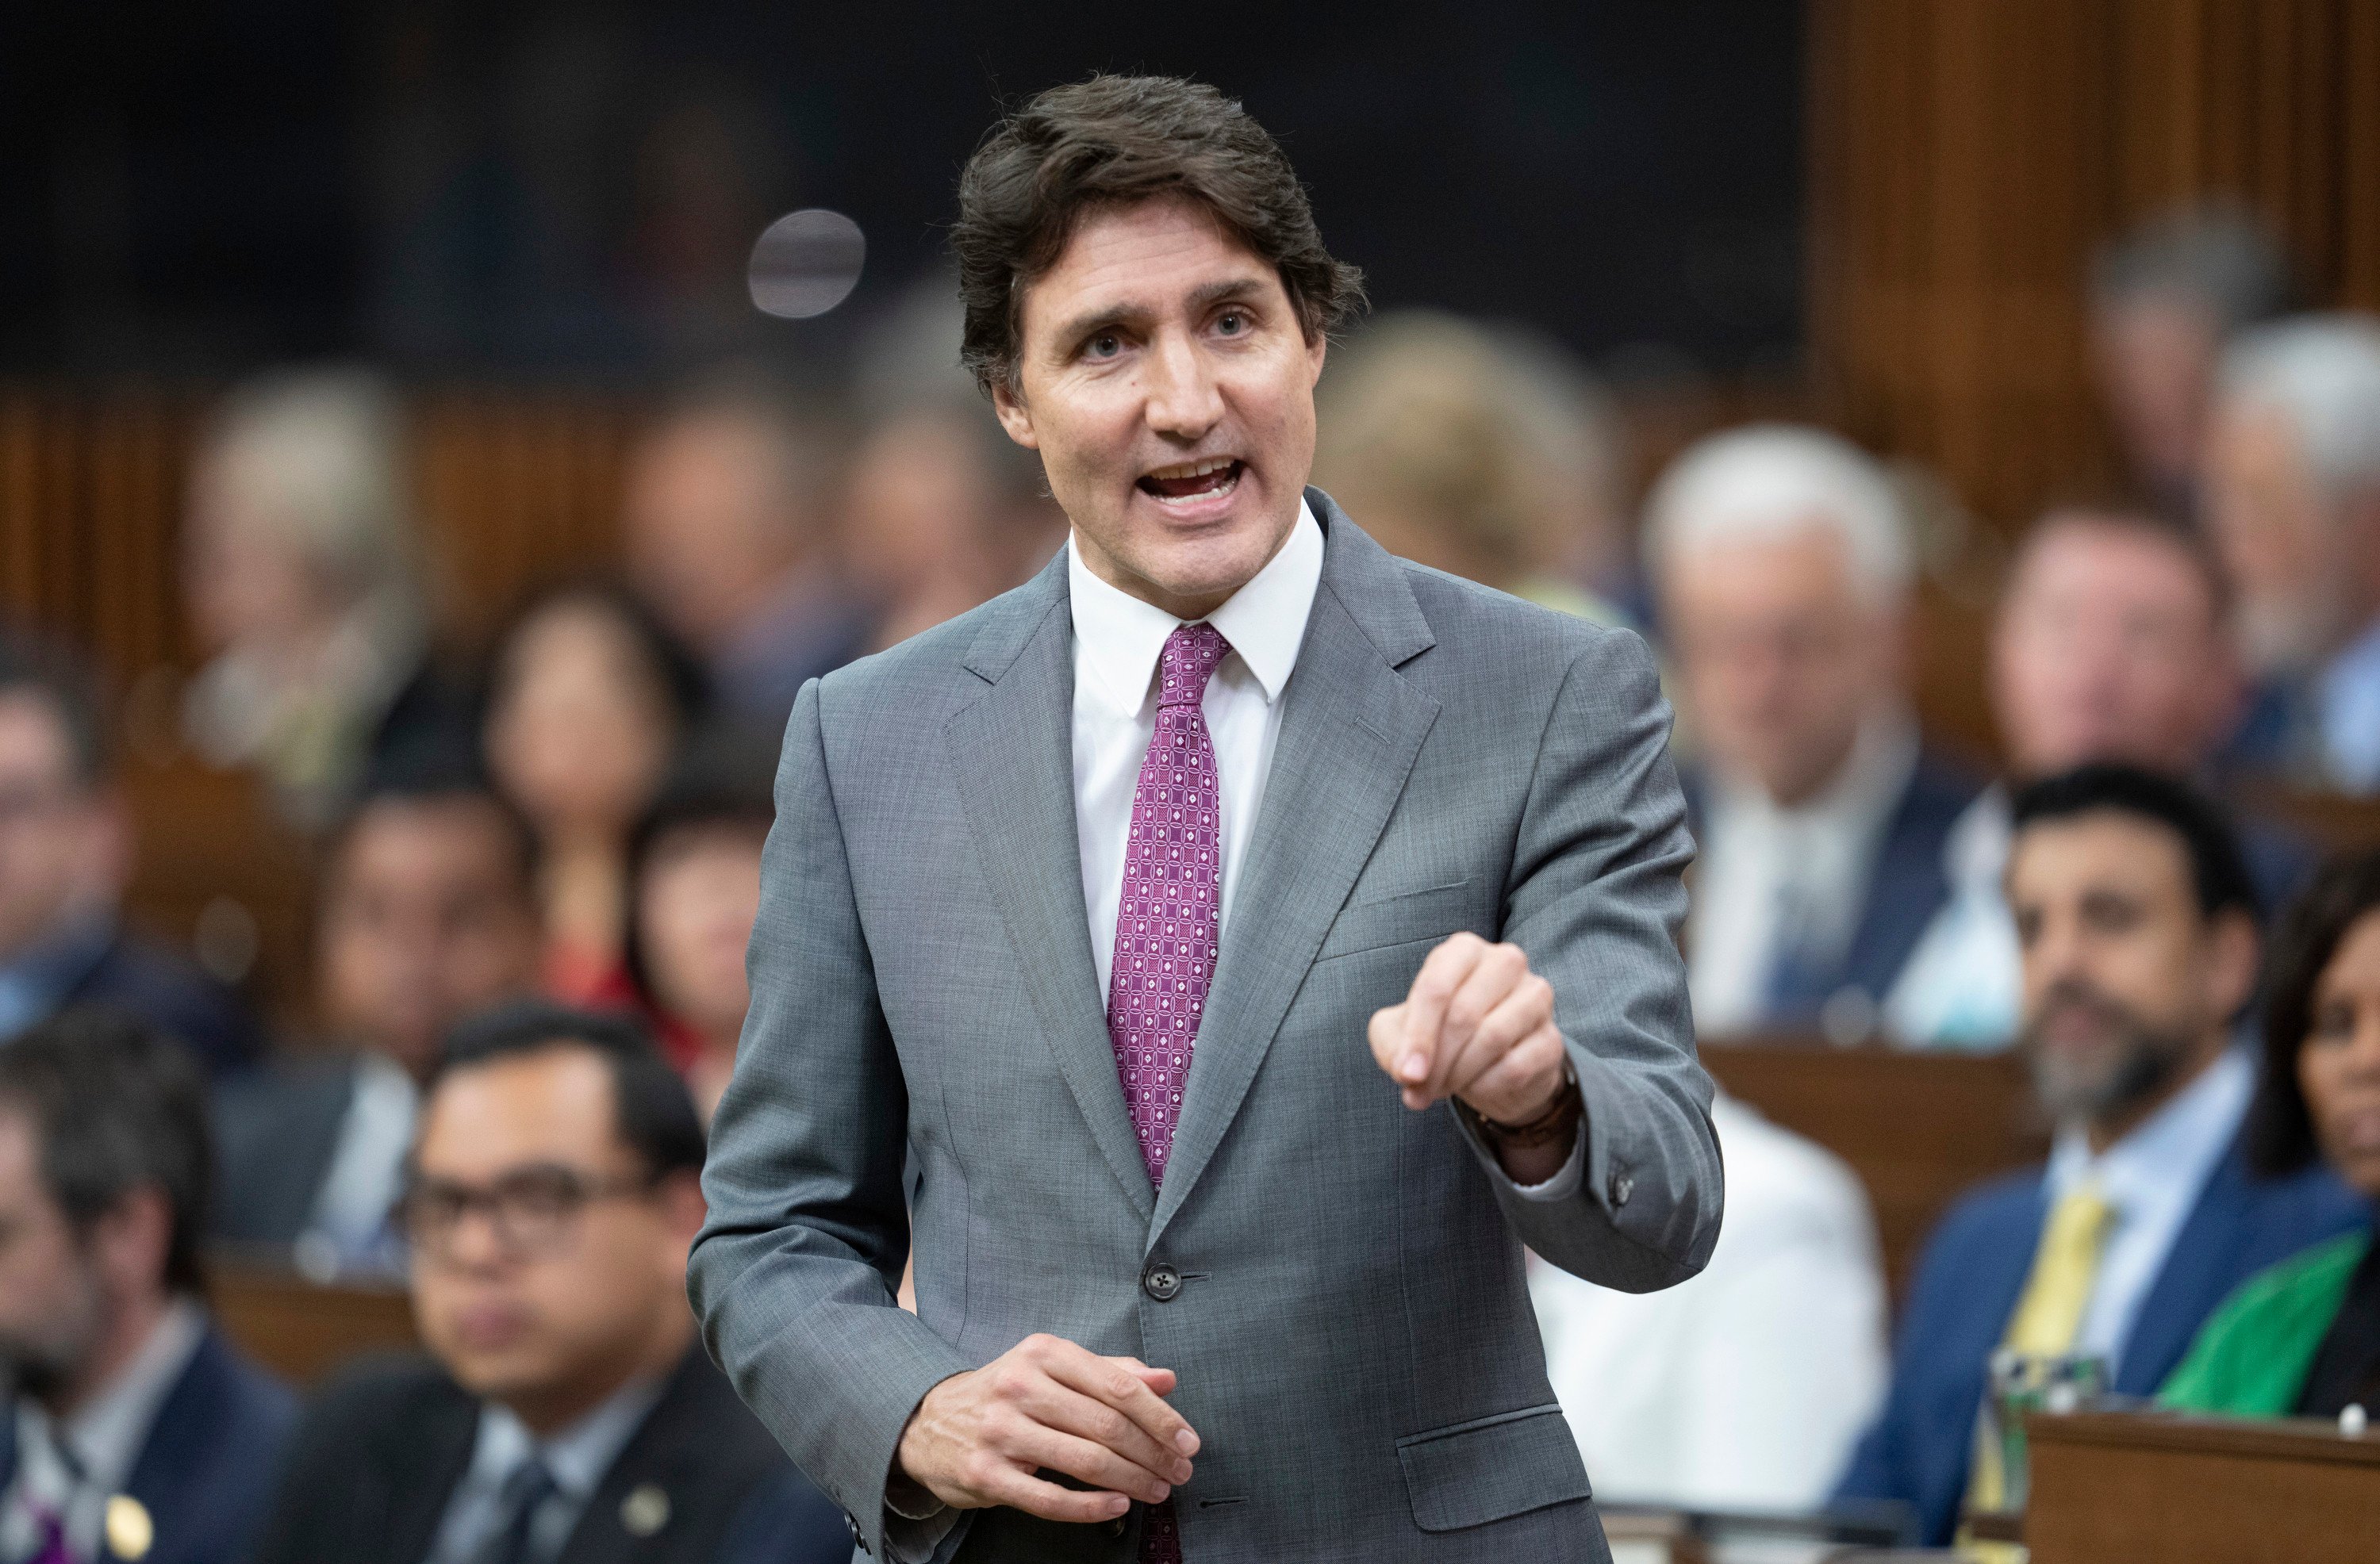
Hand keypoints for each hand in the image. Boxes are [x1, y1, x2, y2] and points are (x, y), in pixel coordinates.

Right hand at [892, 1333, 1199, 1524]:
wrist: (928, 1421)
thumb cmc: (1006, 1393)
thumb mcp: (1052, 1368)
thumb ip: (1110, 1371)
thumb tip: (1166, 1378)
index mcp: (1043, 1353)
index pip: (1117, 1385)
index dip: (1161, 1416)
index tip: (1188, 1439)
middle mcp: (1020, 1386)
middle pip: (1106, 1425)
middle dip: (1153, 1452)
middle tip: (1181, 1470)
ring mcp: (1000, 1431)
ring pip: (1084, 1461)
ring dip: (1132, 1480)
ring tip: (1158, 1489)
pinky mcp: (985, 1474)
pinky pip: (1049, 1498)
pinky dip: (1091, 1507)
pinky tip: (1118, 1506)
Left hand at [1368, 932, 1572, 1138]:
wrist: (1492, 1063)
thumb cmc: (1442, 1034)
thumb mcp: (1402, 1033)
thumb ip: (1393, 1045)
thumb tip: (1409, 1073)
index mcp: (1463, 950)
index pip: (1436, 987)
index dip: (1418, 1036)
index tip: (1406, 1074)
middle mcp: (1505, 962)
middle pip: (1463, 1014)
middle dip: (1436, 1061)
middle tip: (1419, 1089)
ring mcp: (1535, 997)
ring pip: (1492, 1038)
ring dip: (1459, 1074)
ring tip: (1441, 1090)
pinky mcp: (1551, 1038)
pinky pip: (1515, 1066)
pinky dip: (1486, 1086)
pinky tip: (1475, 1087)